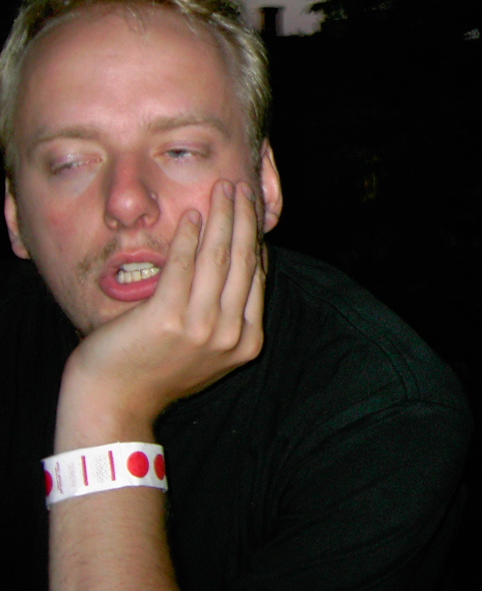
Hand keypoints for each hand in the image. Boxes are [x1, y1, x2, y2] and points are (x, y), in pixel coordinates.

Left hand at [55, 180, 265, 449]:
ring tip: (221, 190)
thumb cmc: (154, 369)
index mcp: (247, 342)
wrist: (114, 402)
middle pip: (243, 262)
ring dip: (221, 217)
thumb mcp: (205, 347)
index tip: (251, 210)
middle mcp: (230, 335)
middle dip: (243, 219)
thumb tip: (240, 263)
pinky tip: (190, 217)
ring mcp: (201, 328)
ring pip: (218, 258)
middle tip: (239, 189)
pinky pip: (181, 266)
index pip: (257, 277)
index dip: (255, 238)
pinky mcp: (167, 318)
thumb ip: (225, 312)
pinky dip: (188, 238)